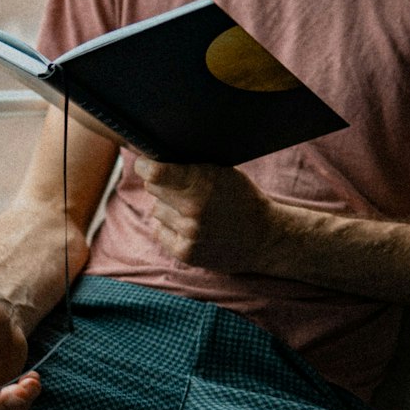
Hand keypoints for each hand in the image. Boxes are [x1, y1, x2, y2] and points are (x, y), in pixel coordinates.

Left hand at [134, 159, 274, 271]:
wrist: (264, 238)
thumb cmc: (241, 198)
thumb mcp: (223, 172)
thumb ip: (192, 165)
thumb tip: (153, 157)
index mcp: (204, 183)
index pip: (155, 173)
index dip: (146, 165)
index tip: (146, 163)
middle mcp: (194, 209)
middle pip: (152, 188)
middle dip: (163, 184)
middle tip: (185, 188)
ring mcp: (189, 233)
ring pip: (156, 209)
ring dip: (168, 207)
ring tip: (194, 211)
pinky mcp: (185, 252)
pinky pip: (159, 230)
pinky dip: (170, 227)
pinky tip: (191, 227)